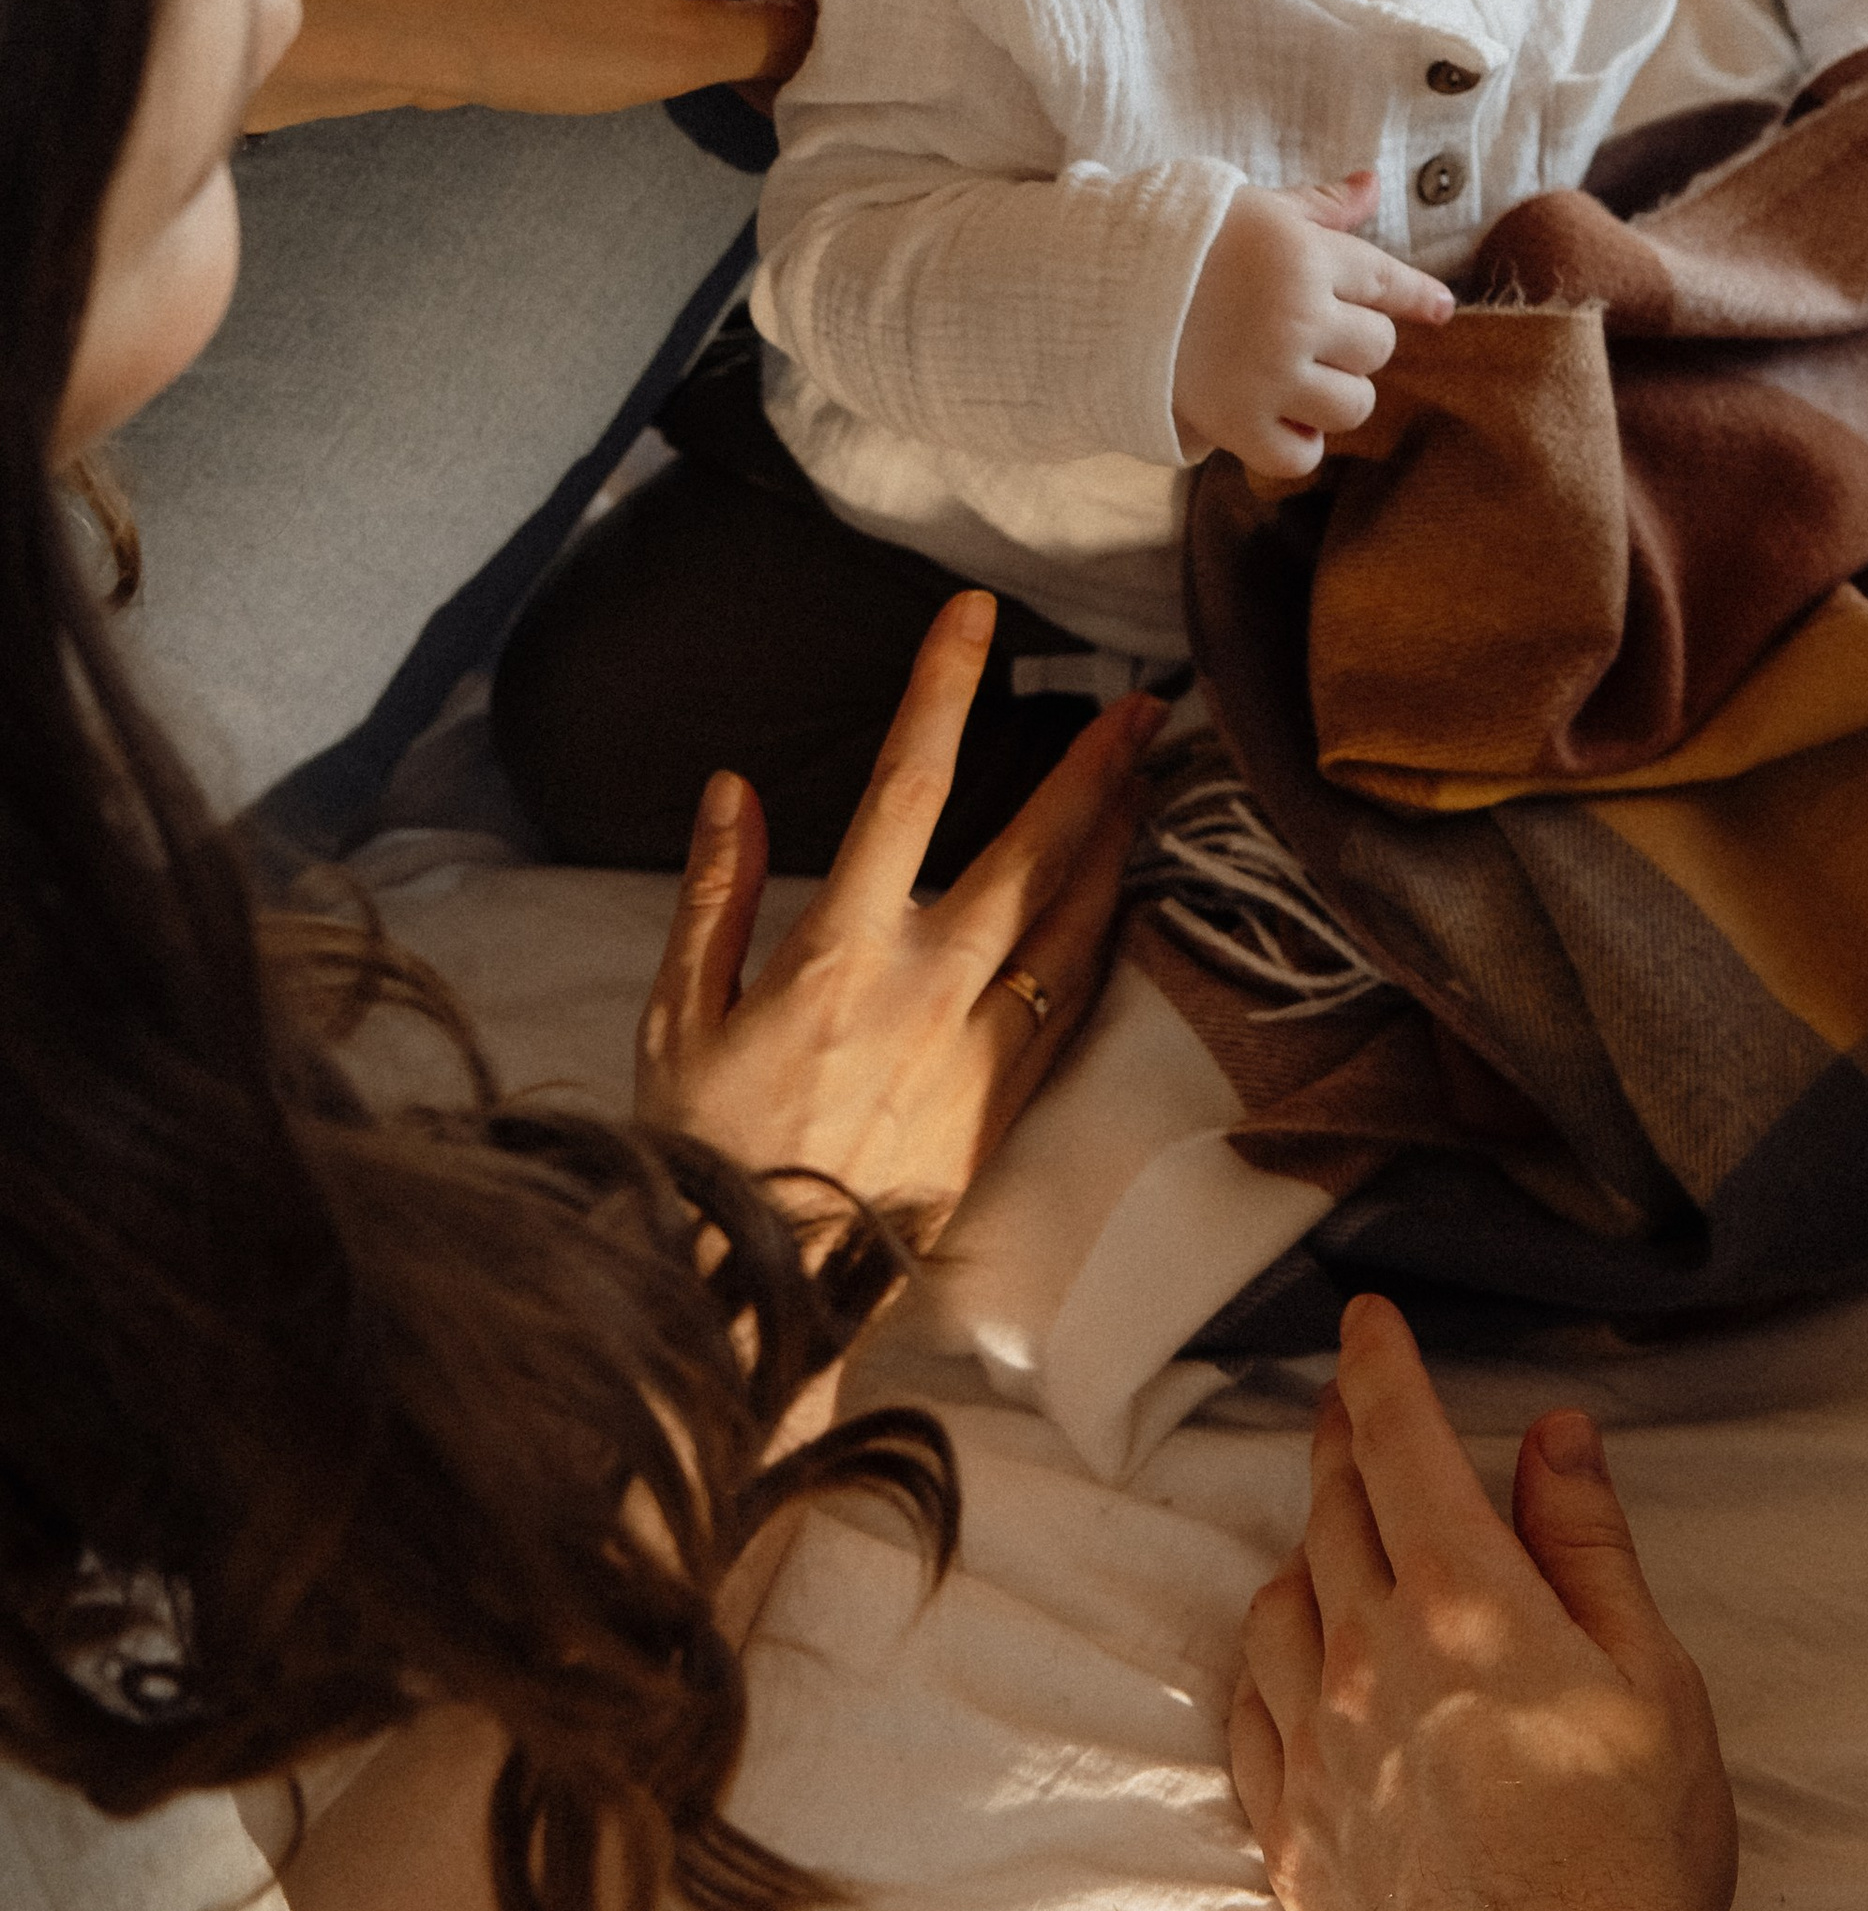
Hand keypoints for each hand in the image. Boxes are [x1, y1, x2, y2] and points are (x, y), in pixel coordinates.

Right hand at [637, 590, 1153, 1233]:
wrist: (749, 1291)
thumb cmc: (699, 1150)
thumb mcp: (673, 1017)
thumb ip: (713, 895)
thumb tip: (733, 790)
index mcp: (838, 954)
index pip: (906, 791)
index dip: (943, 694)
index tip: (973, 619)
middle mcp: (926, 992)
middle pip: (1033, 854)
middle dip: (1095, 770)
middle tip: (1147, 706)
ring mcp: (977, 1052)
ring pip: (1073, 925)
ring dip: (1117, 844)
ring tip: (1152, 778)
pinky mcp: (1003, 1106)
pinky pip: (1073, 1002)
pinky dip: (1104, 937)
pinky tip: (1123, 897)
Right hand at [1174, 168, 1453, 483]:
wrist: (1100, 282)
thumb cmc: (1181, 237)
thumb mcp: (1255, 208)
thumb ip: (1320, 205)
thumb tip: (1373, 183)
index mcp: (1304, 257)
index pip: (1388, 282)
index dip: (1420, 297)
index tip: (1441, 308)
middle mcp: (1296, 318)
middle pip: (1377, 348)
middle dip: (1357, 342)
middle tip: (1315, 334)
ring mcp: (1267, 376)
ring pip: (1355, 405)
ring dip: (1337, 396)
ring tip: (1300, 380)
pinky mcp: (1235, 422)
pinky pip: (1300, 457)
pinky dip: (1298, 445)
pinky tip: (1280, 421)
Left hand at [1230, 1295, 1735, 1910]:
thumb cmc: (1640, 1861)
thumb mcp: (1653, 1679)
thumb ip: (1590, 1544)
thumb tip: (1553, 1433)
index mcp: (1466, 1602)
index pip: (1402, 1443)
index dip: (1381, 1368)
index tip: (1366, 1320)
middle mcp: (1369, 1658)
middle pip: (1334, 1512)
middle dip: (1346, 1444)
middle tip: (1355, 1410)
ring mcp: (1317, 1752)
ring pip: (1277, 1604)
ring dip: (1306, 1551)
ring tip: (1336, 1539)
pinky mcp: (1292, 1839)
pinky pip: (1250, 1714)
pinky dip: (1267, 1663)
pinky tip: (1290, 1661)